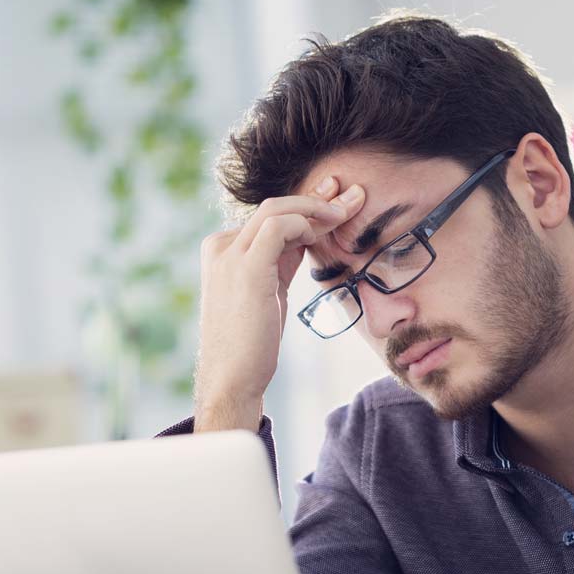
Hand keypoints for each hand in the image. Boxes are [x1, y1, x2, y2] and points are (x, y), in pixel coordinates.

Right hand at [194, 178, 364, 430]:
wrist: (232, 378)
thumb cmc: (251, 342)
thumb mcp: (268, 290)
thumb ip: (282, 261)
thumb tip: (307, 236)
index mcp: (224, 250)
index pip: (269, 216)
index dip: (305, 204)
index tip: (335, 198)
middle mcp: (222, 246)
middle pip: (274, 206)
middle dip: (316, 198)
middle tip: (351, 195)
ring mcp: (229, 254)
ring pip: (276, 209)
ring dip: (316, 207)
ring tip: (345, 213)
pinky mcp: (245, 267)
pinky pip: (279, 226)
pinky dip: (305, 223)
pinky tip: (321, 234)